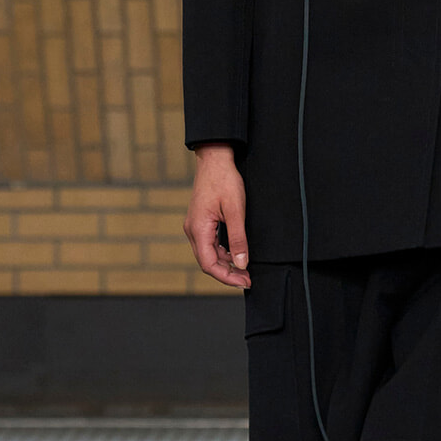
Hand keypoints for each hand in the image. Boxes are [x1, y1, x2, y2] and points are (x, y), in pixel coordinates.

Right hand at [184, 144, 250, 288]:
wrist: (215, 159)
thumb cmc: (224, 180)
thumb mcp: (235, 210)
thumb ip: (238, 239)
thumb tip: (241, 263)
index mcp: (198, 229)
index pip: (209, 264)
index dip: (227, 277)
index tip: (244, 281)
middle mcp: (193, 230)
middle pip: (207, 262)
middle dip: (227, 274)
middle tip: (247, 279)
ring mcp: (195, 226)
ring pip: (208, 254)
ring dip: (225, 264)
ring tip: (244, 269)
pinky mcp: (201, 221)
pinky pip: (209, 244)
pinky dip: (222, 252)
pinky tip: (235, 254)